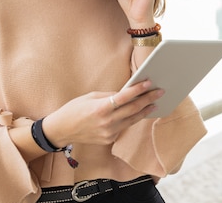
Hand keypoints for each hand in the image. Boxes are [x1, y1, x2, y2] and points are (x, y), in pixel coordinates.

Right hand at [42, 80, 163, 145]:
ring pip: (132, 120)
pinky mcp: (109, 139)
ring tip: (155, 102)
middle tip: (160, 92)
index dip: (138, 89)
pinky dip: (132, 118)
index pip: (125, 97)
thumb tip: (126, 93)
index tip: (149, 82)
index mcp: (101, 108)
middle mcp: (107, 122)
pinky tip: (139, 112)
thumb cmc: (74, 109)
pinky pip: (124, 127)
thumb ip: (109, 95)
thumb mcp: (90, 96)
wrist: (62, 130)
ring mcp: (109, 132)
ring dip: (145, 110)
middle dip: (148, 99)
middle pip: (133, 109)